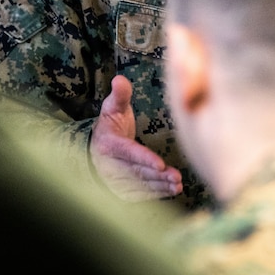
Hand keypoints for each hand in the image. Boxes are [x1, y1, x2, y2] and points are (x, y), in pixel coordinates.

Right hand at [90, 75, 182, 200]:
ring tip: (178, 185)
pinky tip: (172, 191)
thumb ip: (120, 95)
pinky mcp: (121, 190)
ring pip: (139, 185)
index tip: (160, 164)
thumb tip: (120, 79)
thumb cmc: (111, 125)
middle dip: (157, 176)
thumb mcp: (112, 108)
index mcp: (108, 144)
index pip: (128, 152)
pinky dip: (156, 194)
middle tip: (177, 177)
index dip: (144, 159)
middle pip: (136, 172)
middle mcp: (109, 165)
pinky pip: (139, 194)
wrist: (96, 148)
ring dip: (159, 186)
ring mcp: (114, 180)